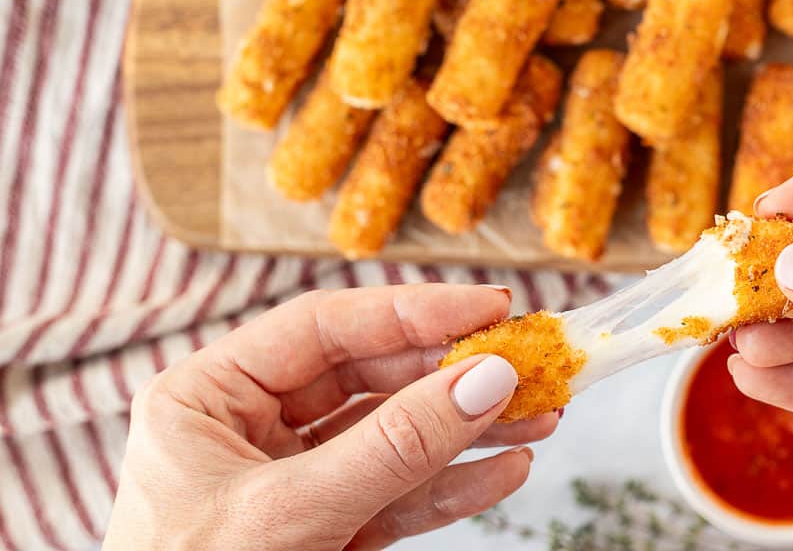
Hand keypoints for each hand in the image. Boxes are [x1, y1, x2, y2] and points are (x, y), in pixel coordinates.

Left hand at [102, 284, 556, 549]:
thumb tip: (487, 378)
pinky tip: (505, 469)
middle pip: (371, 377)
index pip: (323, 327)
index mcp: (208, 397)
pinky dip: (455, 485)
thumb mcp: (290, 513)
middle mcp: (250, 428)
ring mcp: (293, 482)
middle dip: (454, 376)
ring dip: (470, 429)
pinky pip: (400, 496)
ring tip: (540, 416)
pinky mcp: (327, 530)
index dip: (414, 312)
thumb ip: (393, 446)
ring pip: (396, 437)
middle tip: (529, 364)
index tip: (493, 308)